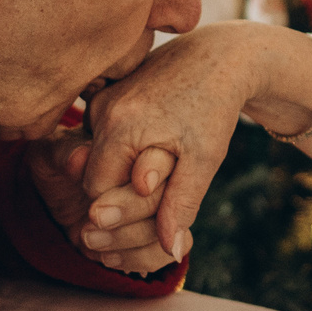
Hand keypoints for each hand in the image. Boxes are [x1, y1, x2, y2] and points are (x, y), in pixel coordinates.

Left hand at [25, 135, 179, 274]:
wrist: (58, 199)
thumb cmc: (57, 168)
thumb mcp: (51, 155)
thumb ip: (64, 154)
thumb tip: (79, 159)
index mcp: (145, 143)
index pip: (162, 155)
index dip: (151, 170)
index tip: (136, 187)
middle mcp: (165, 173)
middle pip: (170, 194)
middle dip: (132, 209)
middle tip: (95, 216)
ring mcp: (167, 205)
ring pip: (174, 227)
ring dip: (131, 238)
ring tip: (89, 239)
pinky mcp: (163, 235)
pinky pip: (173, 252)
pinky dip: (140, 259)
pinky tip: (108, 257)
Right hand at [82, 23, 274, 257]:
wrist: (218, 57)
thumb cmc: (214, 109)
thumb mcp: (204, 159)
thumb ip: (181, 204)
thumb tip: (171, 253)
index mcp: (120, 127)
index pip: (97, 193)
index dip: (124, 209)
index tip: (155, 208)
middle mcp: (101, 110)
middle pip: (93, 176)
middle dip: (121, 193)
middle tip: (160, 189)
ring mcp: (101, 99)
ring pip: (98, 157)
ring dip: (122, 170)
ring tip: (162, 162)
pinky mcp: (107, 93)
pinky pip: (103, 136)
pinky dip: (123, 150)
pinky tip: (153, 144)